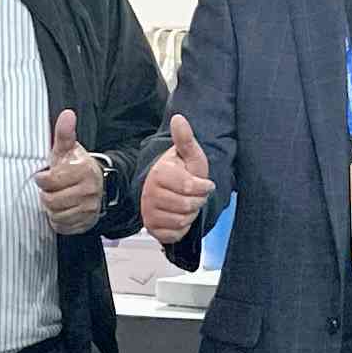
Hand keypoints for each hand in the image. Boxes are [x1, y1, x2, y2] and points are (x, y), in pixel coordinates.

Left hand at [33, 109, 105, 234]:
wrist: (97, 185)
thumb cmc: (75, 166)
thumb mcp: (68, 149)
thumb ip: (64, 133)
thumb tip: (67, 113)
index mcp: (83, 170)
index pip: (50, 181)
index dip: (42, 179)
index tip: (44, 176)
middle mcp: (89, 190)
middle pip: (51, 201)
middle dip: (46, 195)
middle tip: (50, 189)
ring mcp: (89, 209)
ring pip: (56, 216)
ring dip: (51, 209)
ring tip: (56, 198)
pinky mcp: (87, 223)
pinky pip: (63, 227)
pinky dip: (58, 220)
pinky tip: (62, 210)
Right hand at [142, 115, 214, 244]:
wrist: (171, 190)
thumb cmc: (183, 171)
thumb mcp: (190, 155)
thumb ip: (186, 139)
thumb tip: (179, 118)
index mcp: (159, 173)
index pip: (191, 187)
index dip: (203, 187)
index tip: (203, 183)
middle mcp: (149, 193)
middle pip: (187, 206)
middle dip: (197, 201)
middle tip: (193, 194)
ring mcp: (148, 212)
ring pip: (182, 221)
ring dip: (190, 214)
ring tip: (185, 203)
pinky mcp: (151, 228)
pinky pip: (174, 234)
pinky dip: (182, 228)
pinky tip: (178, 216)